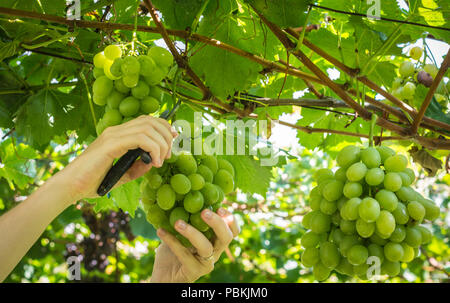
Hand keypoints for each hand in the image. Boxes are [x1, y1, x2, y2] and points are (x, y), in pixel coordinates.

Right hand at [59, 115, 177, 201]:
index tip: (173, 142)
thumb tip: (153, 161)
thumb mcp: (123, 175)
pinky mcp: (111, 144)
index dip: (164, 128)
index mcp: (118, 135)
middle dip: (166, 136)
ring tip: (161, 160)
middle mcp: (116, 130)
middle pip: (151, 120)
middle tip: (168, 155)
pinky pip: (140, 138)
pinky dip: (153, 148)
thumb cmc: (93, 182)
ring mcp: (113, 135)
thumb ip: (138, 167)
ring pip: (148, 128)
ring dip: (162, 143)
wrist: (71, 186)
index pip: (147, 121)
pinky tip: (154, 162)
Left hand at [150, 208, 239, 282]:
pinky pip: (184, 254)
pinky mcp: (193, 272)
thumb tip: (182, 191)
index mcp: (215, 241)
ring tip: (177, 222)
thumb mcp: (181, 230)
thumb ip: (187, 216)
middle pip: (226, 238)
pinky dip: (172, 241)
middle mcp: (215, 252)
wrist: (163, 275)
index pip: (232, 231)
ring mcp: (205, 264)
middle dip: (217, 223)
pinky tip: (160, 231)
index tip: (220, 206)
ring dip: (192, 232)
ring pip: (206, 247)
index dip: (230, 220)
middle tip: (204, 212)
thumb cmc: (173, 250)